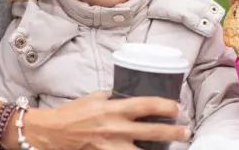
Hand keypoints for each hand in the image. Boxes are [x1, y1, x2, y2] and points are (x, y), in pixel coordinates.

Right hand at [23, 90, 188, 148]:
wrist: (53, 131)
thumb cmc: (73, 112)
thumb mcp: (96, 97)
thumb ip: (114, 97)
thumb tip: (132, 94)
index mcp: (113, 108)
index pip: (146, 105)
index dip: (165, 106)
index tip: (176, 107)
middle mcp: (115, 128)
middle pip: (152, 132)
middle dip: (173, 132)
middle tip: (186, 131)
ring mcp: (111, 146)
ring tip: (173, 148)